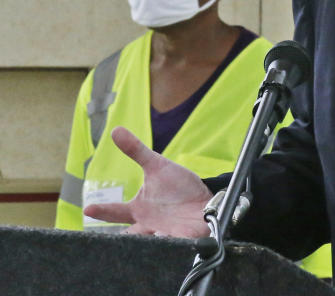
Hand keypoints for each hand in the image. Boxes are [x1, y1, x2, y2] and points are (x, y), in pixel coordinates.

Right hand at [82, 126, 212, 237]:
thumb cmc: (179, 186)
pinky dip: (171, 244)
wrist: (205, 199)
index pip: (115, 213)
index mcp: (138, 210)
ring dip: (148, 240)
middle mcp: (148, 225)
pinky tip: (170, 238)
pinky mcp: (181, 239)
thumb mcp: (157, 166)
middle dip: (124, 237)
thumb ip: (136, 150)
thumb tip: (115, 129)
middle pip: (130, 235)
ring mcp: (164, 233)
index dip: (102, 211)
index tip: (89, 208)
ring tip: (151, 234)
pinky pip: (174, 245)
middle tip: (112, 240)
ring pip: (149, 243)